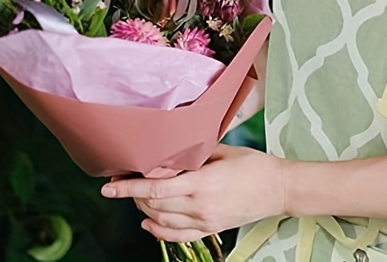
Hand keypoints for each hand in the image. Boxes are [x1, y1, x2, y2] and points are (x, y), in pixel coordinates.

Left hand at [102, 148, 286, 244]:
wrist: (278, 189)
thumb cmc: (251, 163)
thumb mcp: (219, 150)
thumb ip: (190, 155)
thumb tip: (161, 154)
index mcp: (201, 183)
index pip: (155, 188)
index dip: (128, 187)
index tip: (109, 186)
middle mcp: (200, 206)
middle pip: (154, 204)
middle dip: (133, 194)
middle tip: (121, 181)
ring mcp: (205, 222)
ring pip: (162, 220)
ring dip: (143, 208)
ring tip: (134, 194)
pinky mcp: (211, 230)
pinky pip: (178, 236)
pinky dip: (158, 231)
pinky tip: (147, 222)